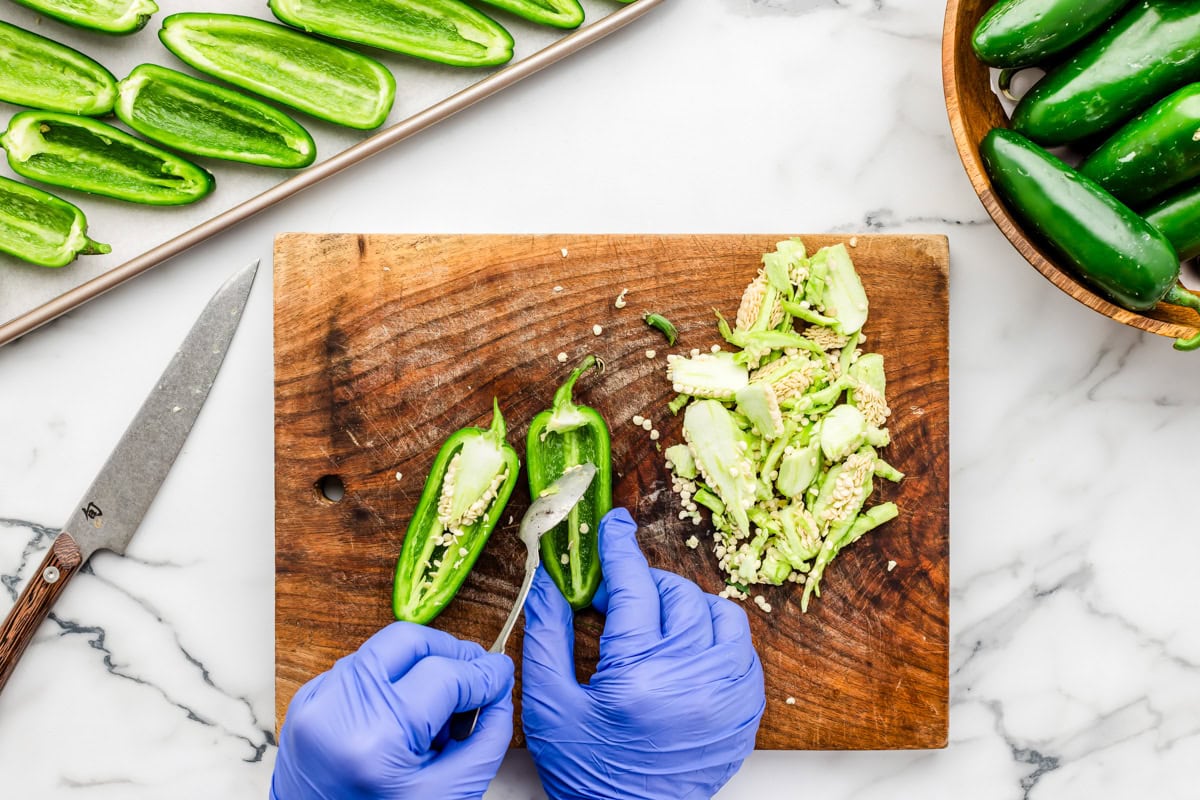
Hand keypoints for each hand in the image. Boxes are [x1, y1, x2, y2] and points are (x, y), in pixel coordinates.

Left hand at [271, 622, 513, 799]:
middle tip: (475, 676)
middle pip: (409, 640)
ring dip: (421, 664)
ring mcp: (317, 702)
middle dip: (451, 652)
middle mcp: (339, 710)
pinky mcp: (307, 703)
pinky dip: (390, 681)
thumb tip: (498, 691)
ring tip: (439, 708)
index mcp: (376, 739)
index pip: (445, 674)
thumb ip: (486, 739)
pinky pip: (359, 671)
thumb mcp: (450, 796)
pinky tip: (404, 716)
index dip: (483, 673)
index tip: (500, 676)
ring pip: (383, 649)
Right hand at [522, 508, 764, 799]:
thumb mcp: (549, 704)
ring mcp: (727, 693)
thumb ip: (547, 635)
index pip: (633, 585)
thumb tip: (546, 580)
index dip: (619, 547)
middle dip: (642, 585)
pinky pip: (741, 646)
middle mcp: (692, 678)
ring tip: (654, 624)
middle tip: (615, 603)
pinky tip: (685, 650)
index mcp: (637, 674)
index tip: (613, 524)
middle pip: (674, 593)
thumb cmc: (587, 772)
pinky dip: (714, 635)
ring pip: (717, 612)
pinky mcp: (746, 709)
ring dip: (683, 606)